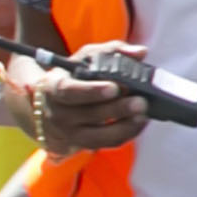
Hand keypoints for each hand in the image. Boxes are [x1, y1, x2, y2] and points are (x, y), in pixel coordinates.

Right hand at [8, 38, 148, 154]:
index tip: (114, 87)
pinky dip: (127, 133)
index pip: (69, 91)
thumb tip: (141, 52)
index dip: (92, 91)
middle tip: (141, 102)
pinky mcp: (85, 145)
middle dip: (117, 109)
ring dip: (126, 126)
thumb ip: (113, 51)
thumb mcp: (87, 57)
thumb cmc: (75, 76)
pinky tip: (140, 121)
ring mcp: (71, 133)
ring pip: (101, 135)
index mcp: (54, 87)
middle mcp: (59, 114)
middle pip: (90, 115)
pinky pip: (109, 143)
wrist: (53, 105)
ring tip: (144, 114)